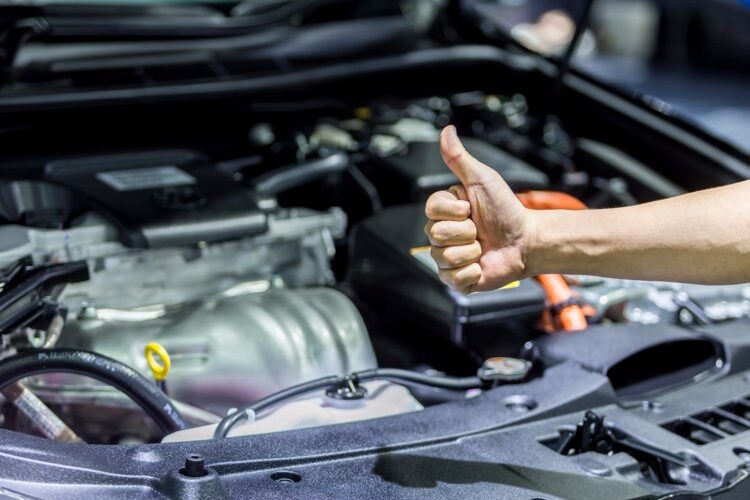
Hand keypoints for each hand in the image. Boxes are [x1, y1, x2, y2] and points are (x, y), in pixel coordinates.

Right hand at [424, 125, 536, 292]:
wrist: (527, 240)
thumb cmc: (506, 209)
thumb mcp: (482, 180)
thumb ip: (459, 158)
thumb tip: (447, 130)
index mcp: (445, 212)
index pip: (431, 210)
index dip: (454, 210)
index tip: (471, 208)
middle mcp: (442, 235)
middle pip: (435, 234)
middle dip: (465, 231)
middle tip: (480, 229)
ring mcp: (448, 258)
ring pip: (443, 256)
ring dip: (471, 251)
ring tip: (483, 247)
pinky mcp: (458, 279)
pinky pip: (452, 278)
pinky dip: (471, 271)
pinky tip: (482, 264)